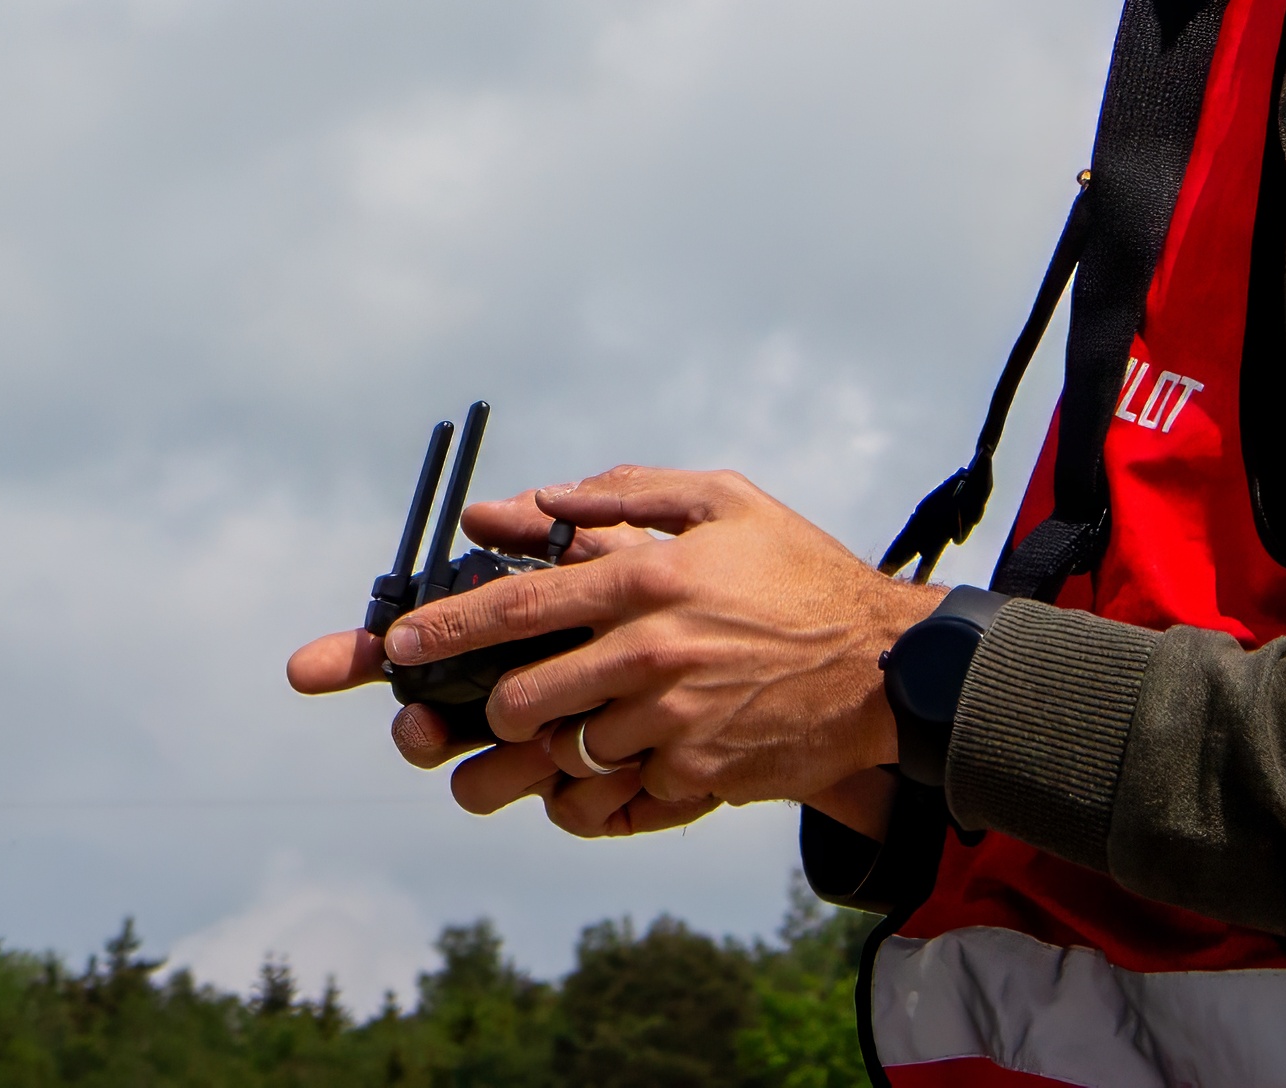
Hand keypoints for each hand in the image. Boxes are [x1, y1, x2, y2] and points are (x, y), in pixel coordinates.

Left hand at [307, 468, 932, 829]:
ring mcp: (673, 724)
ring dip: (558, 748)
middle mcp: (648, 654)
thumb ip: (621, 493)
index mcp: (643, 580)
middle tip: (499, 704)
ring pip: (568, 752)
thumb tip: (528, 499)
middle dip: (492, 710)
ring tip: (576, 730)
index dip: (445, 632)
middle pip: (524, 700)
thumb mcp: (722, 501)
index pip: (516, 607)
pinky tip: (633, 759)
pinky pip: (623, 792)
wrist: (888, 667)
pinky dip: (613, 783)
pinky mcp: (699, 777)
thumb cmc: (799, 573)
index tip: (397, 650)